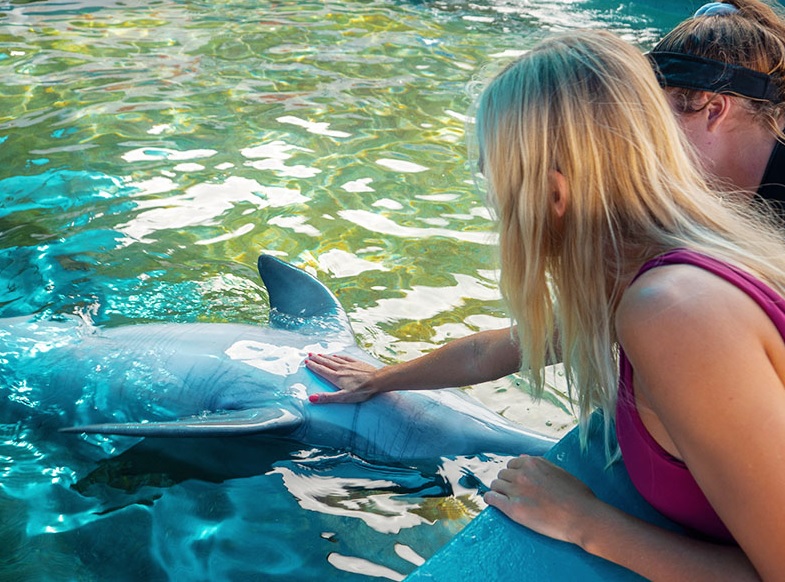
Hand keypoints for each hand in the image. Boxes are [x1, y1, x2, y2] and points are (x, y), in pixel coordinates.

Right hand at [304, 353, 380, 403]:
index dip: (313, 366)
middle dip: (317, 359)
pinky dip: (338, 356)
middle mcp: (341, 369)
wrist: (377, 380)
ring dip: (325, 356)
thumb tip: (312, 398)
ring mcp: (349, 365)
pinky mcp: (357, 363)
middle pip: (326, 362)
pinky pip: (344, 357)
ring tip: (319, 354)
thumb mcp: (343, 397)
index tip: (307, 362)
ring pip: (334, 359)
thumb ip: (327, 397)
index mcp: (336, 377)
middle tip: (310, 354)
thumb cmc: (362, 390)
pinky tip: (335, 355)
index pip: (321, 370)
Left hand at [484, 455, 598, 545]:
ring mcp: (517, 491)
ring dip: (499, 490)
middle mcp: (522, 474)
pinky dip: (490, 499)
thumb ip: (540, 464)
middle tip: (512, 493)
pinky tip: (492, 501)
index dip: (514, 473)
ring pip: (496, 485)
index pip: (513, 463)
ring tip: (503, 498)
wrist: (583, 517)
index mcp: (534, 463)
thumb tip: (523, 458)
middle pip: (503, 474)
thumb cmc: (577, 496)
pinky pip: (492, 499)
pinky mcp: (513, 509)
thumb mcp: (560, 472)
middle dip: (507, 482)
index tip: (517, 481)